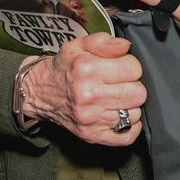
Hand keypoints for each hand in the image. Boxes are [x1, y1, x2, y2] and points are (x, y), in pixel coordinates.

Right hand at [21, 33, 146, 145]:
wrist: (41, 92)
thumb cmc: (64, 68)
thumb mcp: (79, 45)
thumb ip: (105, 42)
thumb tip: (126, 46)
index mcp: (88, 69)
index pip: (134, 68)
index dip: (130, 65)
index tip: (121, 67)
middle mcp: (89, 95)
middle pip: (138, 93)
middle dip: (133, 85)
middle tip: (120, 83)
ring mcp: (91, 119)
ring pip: (135, 113)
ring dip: (130, 105)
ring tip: (116, 97)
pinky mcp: (93, 135)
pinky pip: (127, 136)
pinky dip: (130, 126)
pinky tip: (121, 114)